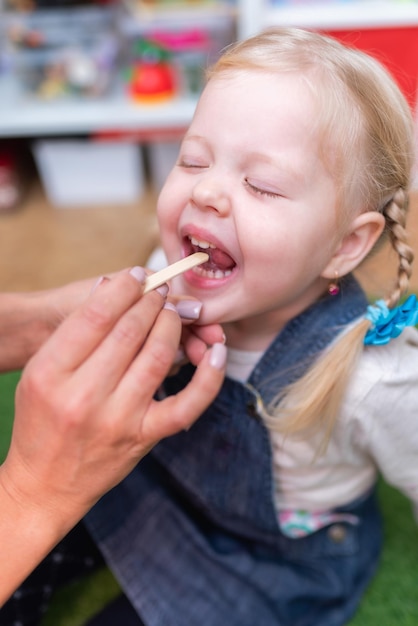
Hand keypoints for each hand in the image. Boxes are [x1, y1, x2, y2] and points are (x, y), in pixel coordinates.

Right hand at [1, 268, 225, 526]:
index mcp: (49, 373)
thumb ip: (73, 333)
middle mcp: (83, 396)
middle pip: (130, 330)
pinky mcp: (144, 437)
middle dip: (151, 301)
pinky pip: (188, 404)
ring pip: (158, 355)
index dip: (125, 287)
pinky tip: (215, 351)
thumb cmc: (40, 424)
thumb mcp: (40, 373)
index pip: (96, 314)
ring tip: (172, 311)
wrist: (44, 485)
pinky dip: (208, 376)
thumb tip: (115, 288)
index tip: (137, 276)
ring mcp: (118, 419)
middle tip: (158, 290)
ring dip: (172, 325)